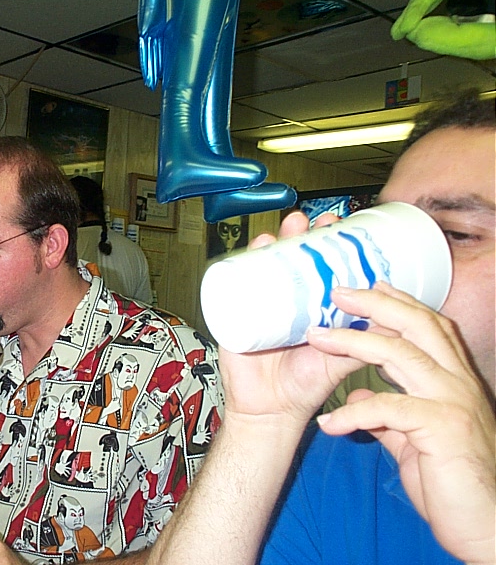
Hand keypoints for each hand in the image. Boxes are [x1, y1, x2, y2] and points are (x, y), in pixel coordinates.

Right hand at [217, 212, 364, 430]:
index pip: (319, 265)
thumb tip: (397, 319)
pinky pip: (236, 284)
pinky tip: (256, 249)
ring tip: (286, 231)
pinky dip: (243, 263)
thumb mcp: (342, 361)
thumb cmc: (304, 387)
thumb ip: (367, 343)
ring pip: (264, 265)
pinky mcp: (237, 315)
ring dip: (274, 242)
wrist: (271, 411)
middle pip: (290, 257)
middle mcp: (287, 300)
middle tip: (312, 222)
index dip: (328, 244)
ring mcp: (260, 305)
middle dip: (301, 235)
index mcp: (312, 306)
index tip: (339, 226)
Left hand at [308, 282, 495, 563]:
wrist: (484, 525)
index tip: (366, 284)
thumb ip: (389, 413)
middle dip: (375, 303)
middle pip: (417, 325)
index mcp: (453, 380)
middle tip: (337, 292)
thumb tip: (359, 397)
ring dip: (353, 342)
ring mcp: (453, 403)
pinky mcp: (444, 430)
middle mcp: (458, 383)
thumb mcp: (415, 438)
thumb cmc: (451, 481)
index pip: (428, 326)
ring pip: (401, 354)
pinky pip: (389, 409)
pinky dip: (354, 413)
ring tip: (316, 336)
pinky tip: (329, 424)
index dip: (398, 302)